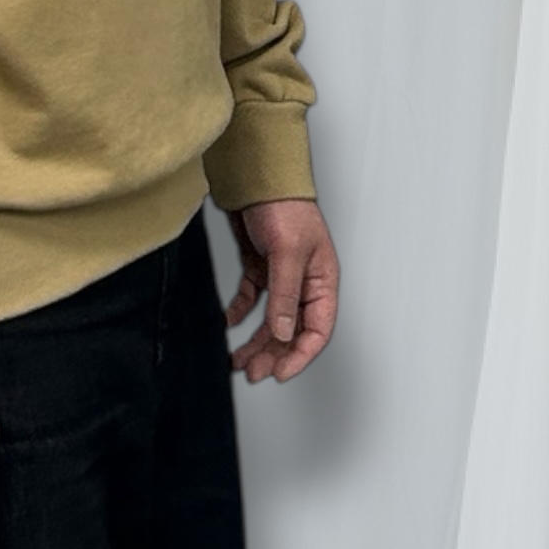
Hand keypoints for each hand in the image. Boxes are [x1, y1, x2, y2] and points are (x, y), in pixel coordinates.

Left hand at [225, 198, 339, 383]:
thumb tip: (284, 333)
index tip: (279, 374)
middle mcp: (304, 283)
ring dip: (256, 342)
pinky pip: (251, 299)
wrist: (258, 175)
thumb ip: (285, 295)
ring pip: (271, 320)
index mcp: (322, 281)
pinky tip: (226, 324)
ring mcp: (281, 276)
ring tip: (238, 361)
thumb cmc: (284, 205)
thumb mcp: (287, 252)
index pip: (317, 329)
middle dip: (273, 354)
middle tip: (252, 373)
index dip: (300, 355)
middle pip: (292, 330)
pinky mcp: (260, 267)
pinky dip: (239, 314)